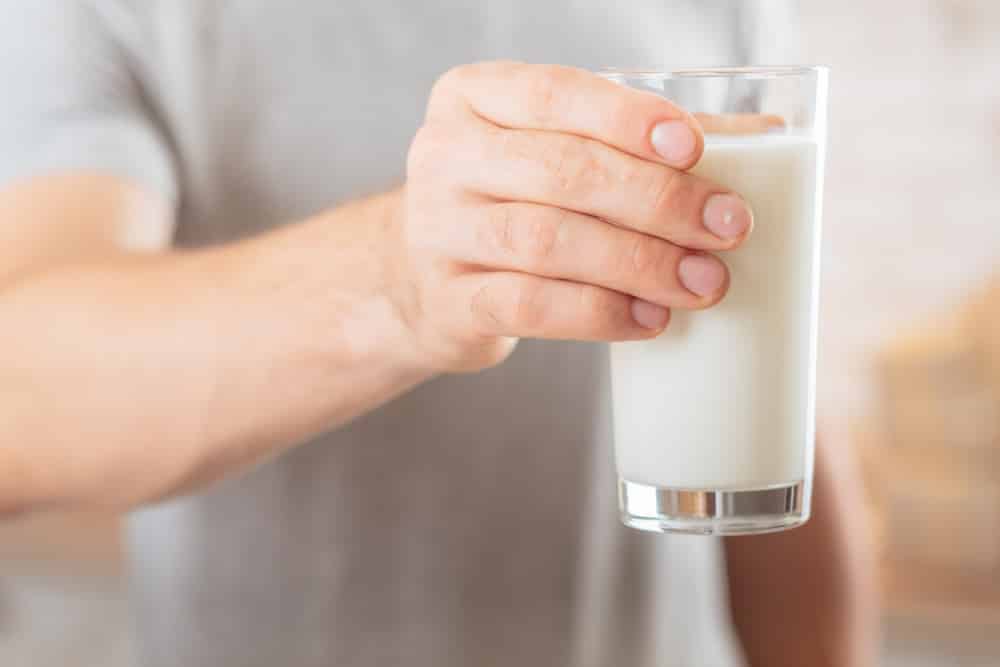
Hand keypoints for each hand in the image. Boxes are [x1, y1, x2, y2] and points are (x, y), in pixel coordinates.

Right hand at [391, 61, 753, 372]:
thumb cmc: (516, 201)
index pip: (554, 93)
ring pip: (546, 239)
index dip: (628, 118)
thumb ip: (637, 141)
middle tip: (726, 228)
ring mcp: (437, 231)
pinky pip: (527, 306)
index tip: (694, 148)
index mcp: (473, 97)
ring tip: (703, 282)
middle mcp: (445, 156)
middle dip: (656, 200)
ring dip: (638, 262)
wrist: (426, 279)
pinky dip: (598, 313)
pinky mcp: (448, 301)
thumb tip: (768, 138)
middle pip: (560, 170)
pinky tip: (649, 320)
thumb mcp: (554, 154)